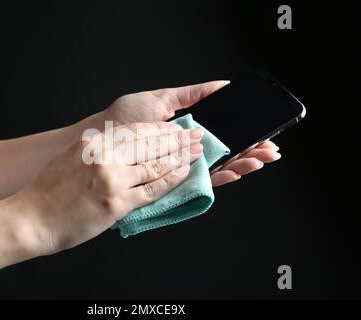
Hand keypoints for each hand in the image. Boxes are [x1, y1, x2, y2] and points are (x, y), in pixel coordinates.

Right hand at [11, 122, 203, 254]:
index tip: (177, 129)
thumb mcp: (72, 157)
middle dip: (177, 140)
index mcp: (94, 143)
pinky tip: (183, 173)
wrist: (31, 218)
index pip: (137, 131)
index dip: (161, 130)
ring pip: (156, 165)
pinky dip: (170, 180)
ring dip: (180, 158)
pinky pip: (152, 190)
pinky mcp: (117, 204)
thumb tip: (127, 147)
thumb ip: (100, 150)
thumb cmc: (49, 190)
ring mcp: (113, 180)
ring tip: (196, 152)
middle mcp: (105, 157)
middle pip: (151, 145)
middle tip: (196, 136)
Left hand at [102, 81, 280, 185]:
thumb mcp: (161, 99)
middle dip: (249, 150)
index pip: (220, 135)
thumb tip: (222, 85)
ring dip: (242, 163)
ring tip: (262, 158)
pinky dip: (222, 176)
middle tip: (271, 148)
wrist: (102, 138)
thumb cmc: (124, 119)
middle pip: (224, 153)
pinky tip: (238, 169)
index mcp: (185, 132)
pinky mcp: (172, 182)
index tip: (262, 131)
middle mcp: (185, 151)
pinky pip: (201, 182)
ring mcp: (180, 167)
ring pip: (218, 168)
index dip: (242, 135)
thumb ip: (191, 95)